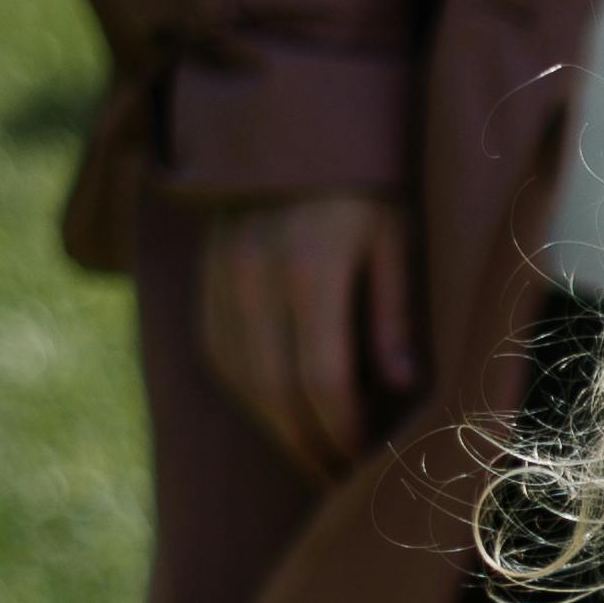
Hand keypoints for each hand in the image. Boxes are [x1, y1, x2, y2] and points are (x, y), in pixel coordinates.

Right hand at [196, 189, 421, 478]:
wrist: (293, 120)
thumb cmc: (365, 179)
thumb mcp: (397, 234)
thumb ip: (394, 311)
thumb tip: (399, 386)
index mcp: (306, 268)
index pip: (322, 384)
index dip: (345, 436)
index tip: (369, 467)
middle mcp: (250, 276)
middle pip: (276, 394)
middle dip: (311, 448)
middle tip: (343, 482)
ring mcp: (219, 277)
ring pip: (241, 382)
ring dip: (278, 430)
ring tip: (317, 457)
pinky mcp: (204, 278)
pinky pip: (219, 355)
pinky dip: (250, 395)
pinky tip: (281, 413)